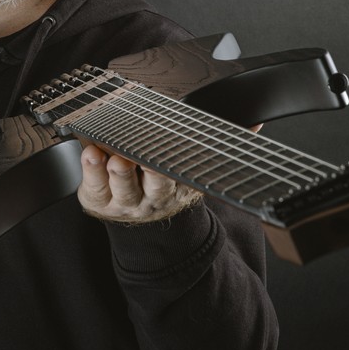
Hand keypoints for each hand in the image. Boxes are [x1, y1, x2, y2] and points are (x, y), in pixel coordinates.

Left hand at [76, 125, 261, 223]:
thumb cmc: (167, 183)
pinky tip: (91, 152)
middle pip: (152, 183)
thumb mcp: (196, 172)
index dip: (175, 168)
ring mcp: (125, 201)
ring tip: (113, 156)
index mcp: (178, 188)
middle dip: (147, 170)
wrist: (144, 224)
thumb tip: (257, 125)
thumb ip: (220, 147)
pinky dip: (91, 169)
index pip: (178, 177)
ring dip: (117, 170)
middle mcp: (153, 197)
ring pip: (121, 186)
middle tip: (141, 156)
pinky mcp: (99, 200)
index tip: (169, 157)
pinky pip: (95, 186)